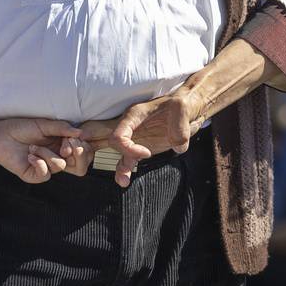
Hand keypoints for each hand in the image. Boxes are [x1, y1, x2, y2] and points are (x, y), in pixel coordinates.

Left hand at [0, 118, 88, 183]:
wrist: (0, 135)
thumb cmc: (21, 128)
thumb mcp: (44, 125)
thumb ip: (62, 128)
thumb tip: (80, 132)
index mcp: (61, 146)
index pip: (82, 153)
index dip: (82, 147)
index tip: (73, 138)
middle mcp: (56, 158)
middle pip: (79, 166)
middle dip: (76, 154)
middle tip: (66, 143)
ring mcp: (45, 168)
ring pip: (59, 166)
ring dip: (47, 153)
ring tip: (33, 147)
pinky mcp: (34, 175)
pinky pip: (45, 174)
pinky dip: (39, 163)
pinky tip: (30, 155)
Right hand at [82, 87, 208, 187]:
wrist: (189, 109)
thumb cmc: (182, 103)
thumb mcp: (183, 108)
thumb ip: (180, 127)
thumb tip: (179, 147)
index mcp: (134, 116)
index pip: (119, 134)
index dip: (128, 148)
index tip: (147, 153)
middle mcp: (131, 127)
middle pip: (109, 142)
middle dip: (98, 151)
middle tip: (97, 163)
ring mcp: (136, 139)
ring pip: (118, 155)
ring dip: (119, 169)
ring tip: (123, 182)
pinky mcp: (143, 148)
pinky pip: (128, 161)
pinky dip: (124, 171)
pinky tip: (124, 181)